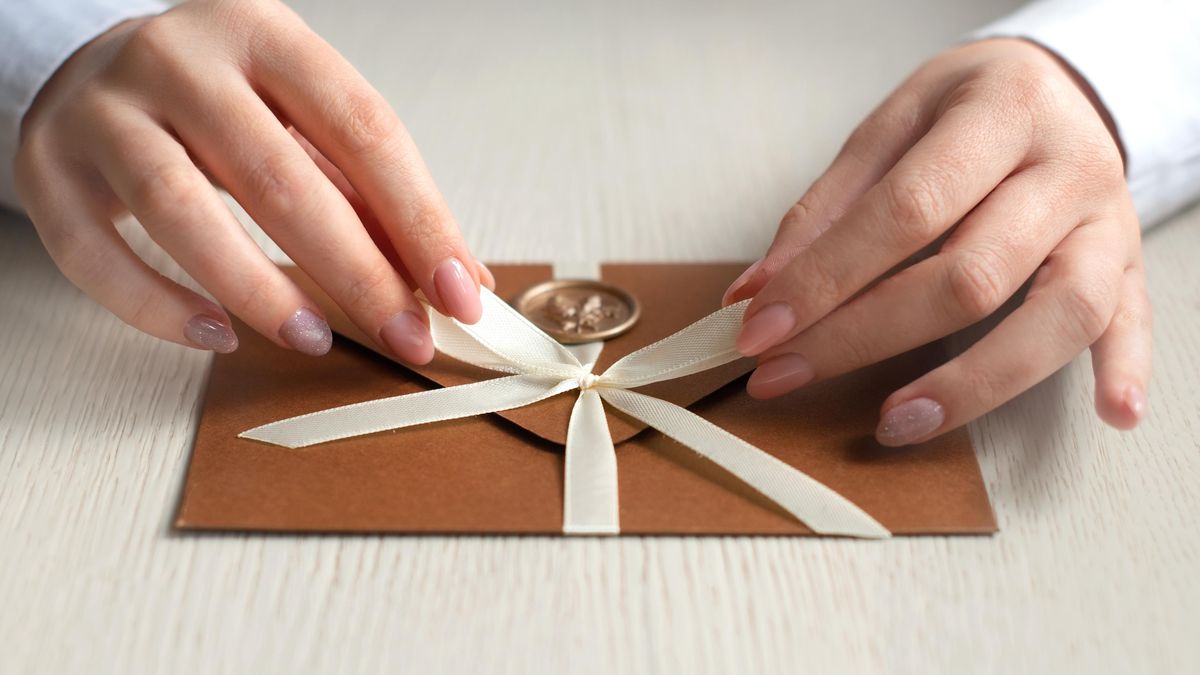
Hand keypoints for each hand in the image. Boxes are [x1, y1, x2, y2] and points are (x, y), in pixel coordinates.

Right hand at [15, 0, 492, 363]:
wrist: (98, 69)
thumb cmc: (221, 102)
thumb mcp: (303, 123)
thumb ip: (374, 196)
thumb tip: (462, 282)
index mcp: (264, 35)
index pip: (362, 130)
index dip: (419, 219)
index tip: (459, 292)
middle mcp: (180, 61)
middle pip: (279, 178)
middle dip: (357, 272)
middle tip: (407, 336)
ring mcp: (104, 111)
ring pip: (182, 213)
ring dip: (260, 290)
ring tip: (315, 338)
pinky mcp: (47, 166)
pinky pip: (97, 256)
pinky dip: (161, 308)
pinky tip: (220, 335)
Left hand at [723, 38, 1149, 445]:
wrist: (1052, 86)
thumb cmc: (961, 110)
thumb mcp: (889, 127)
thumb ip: (825, 210)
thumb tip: (756, 294)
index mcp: (1002, 112)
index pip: (907, 210)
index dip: (827, 278)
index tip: (760, 330)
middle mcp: (1068, 167)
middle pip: (971, 276)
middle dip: (863, 338)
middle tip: (783, 375)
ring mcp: (1109, 222)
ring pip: (1059, 314)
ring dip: (973, 384)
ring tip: (895, 425)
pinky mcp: (1130, 266)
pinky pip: (1133, 323)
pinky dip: (1125, 369)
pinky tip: (1110, 416)